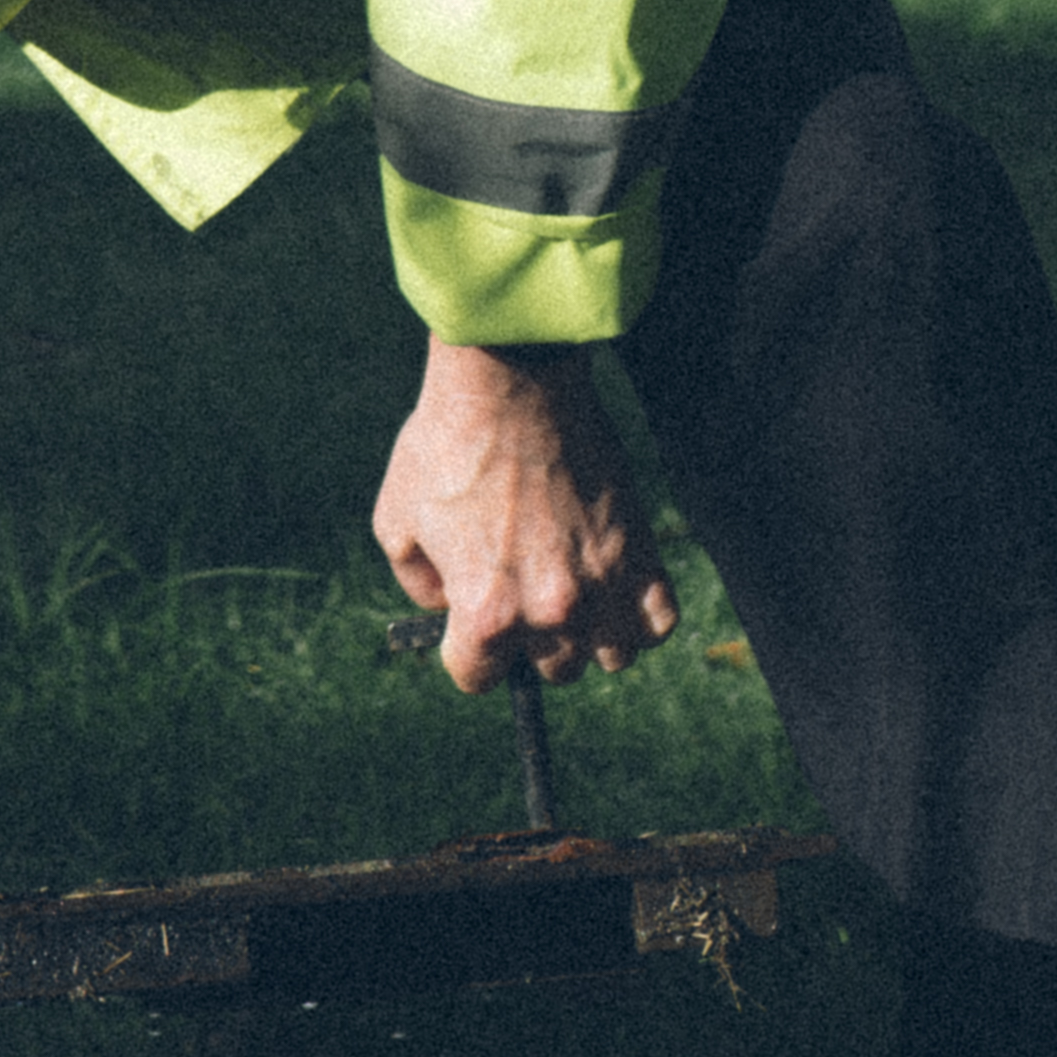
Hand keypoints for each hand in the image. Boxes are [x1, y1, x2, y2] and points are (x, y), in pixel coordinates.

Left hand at [373, 341, 677, 693]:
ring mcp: (603, 584)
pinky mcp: (641, 551)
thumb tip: (449, 610)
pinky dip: (639, 616)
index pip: (477, 678)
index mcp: (485, 611)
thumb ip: (420, 586)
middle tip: (521, 590)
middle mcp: (550, 611)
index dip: (467, 650)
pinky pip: (658, 622)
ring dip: (589, 634)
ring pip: (610, 656)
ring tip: (571, 593)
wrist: (513, 379)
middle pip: (551, 670)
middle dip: (530, 639)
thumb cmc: (446, 443)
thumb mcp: (397, 522)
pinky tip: (615, 589)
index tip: (470, 620)